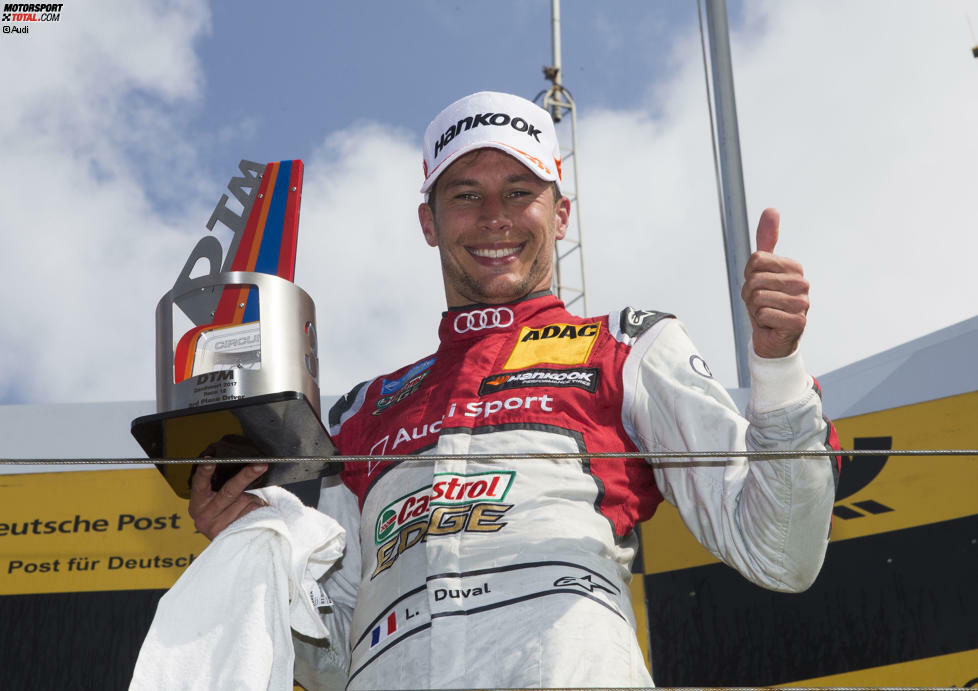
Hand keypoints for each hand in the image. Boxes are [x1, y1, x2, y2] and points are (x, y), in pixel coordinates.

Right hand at [188, 462, 267, 539]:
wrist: (233, 538)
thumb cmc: (226, 512)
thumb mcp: (216, 499)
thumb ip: (221, 486)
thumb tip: (240, 464)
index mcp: (197, 505)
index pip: (199, 485)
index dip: (204, 472)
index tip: (210, 460)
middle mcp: (204, 517)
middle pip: (229, 491)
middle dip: (246, 476)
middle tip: (260, 465)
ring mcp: (218, 527)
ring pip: (245, 501)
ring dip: (254, 498)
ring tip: (251, 503)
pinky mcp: (234, 533)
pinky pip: (253, 512)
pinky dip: (259, 508)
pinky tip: (256, 513)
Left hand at [741, 208, 809, 357]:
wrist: (773, 338)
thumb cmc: (767, 303)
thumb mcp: (762, 270)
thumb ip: (767, 240)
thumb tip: (771, 210)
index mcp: (794, 267)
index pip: (756, 260)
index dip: (749, 276)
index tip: (759, 286)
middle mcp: (802, 283)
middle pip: (755, 279)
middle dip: (749, 294)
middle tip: (760, 303)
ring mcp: (802, 303)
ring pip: (757, 297)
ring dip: (754, 309)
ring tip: (766, 313)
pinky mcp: (798, 322)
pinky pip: (763, 314)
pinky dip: (761, 321)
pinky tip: (771, 324)